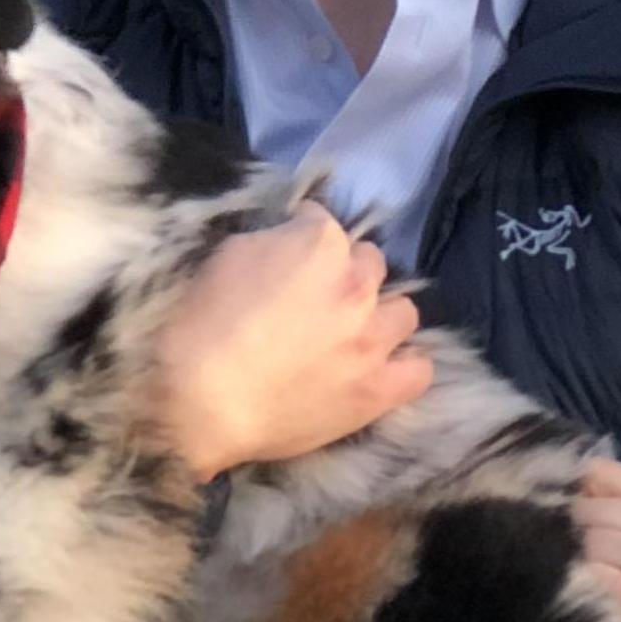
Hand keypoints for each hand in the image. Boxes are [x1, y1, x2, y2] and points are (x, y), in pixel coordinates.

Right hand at [159, 201, 432, 479]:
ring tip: (355, 332)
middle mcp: (357, 284)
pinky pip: (419, 370)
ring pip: (403, 312)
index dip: (301, 235)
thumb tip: (288, 241)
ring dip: (381, 315)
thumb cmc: (201, 324)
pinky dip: (405, 364)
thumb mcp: (228, 255)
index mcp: (320, 243)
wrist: (201, 401)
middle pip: (370, 263)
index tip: (287, 253)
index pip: (323, 220)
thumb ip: (271, 242)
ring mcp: (373, 339)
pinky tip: (382, 367)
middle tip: (318, 297)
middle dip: (347, 272)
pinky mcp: (379, 389)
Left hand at [574, 459, 620, 621]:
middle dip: (571, 536)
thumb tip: (569, 495)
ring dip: (574, 566)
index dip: (573, 494)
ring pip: (581, 540)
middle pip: (586, 506)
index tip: (565, 521)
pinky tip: (596, 611)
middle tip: (581, 570)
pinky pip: (584, 574)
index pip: (602, 472)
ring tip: (593, 593)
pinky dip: (580, 591)